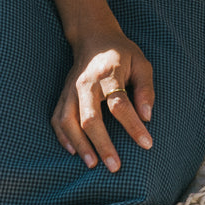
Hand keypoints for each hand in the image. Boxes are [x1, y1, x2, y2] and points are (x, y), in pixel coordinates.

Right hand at [52, 29, 154, 170]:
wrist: (93, 37)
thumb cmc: (122, 54)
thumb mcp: (142, 64)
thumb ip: (146, 90)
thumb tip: (147, 117)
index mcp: (108, 74)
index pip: (119, 103)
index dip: (133, 125)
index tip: (147, 143)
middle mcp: (85, 84)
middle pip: (90, 118)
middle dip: (102, 144)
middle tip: (115, 166)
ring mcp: (70, 90)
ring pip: (69, 121)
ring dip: (80, 145)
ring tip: (93, 164)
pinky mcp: (62, 95)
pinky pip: (57, 119)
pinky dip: (62, 137)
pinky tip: (73, 152)